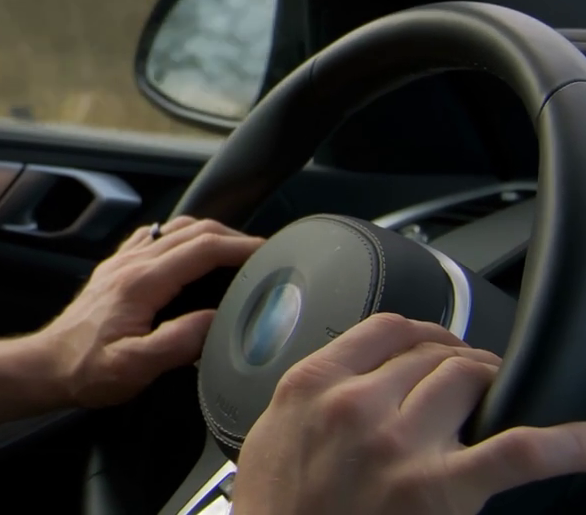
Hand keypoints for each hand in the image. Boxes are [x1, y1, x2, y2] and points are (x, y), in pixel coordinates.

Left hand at [34, 216, 262, 408]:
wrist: (47, 366)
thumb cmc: (87, 370)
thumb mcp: (136, 366)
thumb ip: (179, 342)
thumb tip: (215, 321)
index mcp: (141, 282)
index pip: (201, 248)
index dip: (239, 247)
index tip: (268, 252)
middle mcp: (131, 264)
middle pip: (191, 231)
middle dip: (232, 236)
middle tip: (261, 252)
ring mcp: (121, 264)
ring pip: (172, 230)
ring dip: (207, 234)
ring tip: (235, 251)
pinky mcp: (115, 271)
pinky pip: (152, 239)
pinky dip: (180, 238)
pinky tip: (189, 252)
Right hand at [232, 313, 585, 514]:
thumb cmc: (277, 510)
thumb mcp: (272, 431)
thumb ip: (313, 394)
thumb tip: (353, 374)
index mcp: (313, 384)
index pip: (388, 330)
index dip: (425, 334)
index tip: (437, 345)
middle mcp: (357, 404)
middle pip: (433, 353)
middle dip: (461, 361)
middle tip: (473, 380)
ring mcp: (401, 444)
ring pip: (468, 378)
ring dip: (491, 384)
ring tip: (498, 399)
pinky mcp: (442, 488)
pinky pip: (520, 451)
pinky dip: (565, 444)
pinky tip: (582, 442)